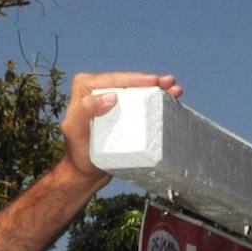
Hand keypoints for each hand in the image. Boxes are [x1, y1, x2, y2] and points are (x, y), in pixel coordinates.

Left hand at [62, 72, 181, 182]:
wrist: (86, 171)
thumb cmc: (78, 151)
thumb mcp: (76, 131)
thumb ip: (85, 112)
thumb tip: (112, 96)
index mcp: (86, 87)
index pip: (114, 80)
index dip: (135, 79)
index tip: (154, 81)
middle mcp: (98, 89)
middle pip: (129, 83)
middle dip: (151, 82)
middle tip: (170, 83)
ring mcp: (111, 100)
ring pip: (138, 91)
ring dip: (158, 89)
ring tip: (175, 89)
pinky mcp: (122, 111)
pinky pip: (140, 103)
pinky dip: (155, 100)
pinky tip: (170, 98)